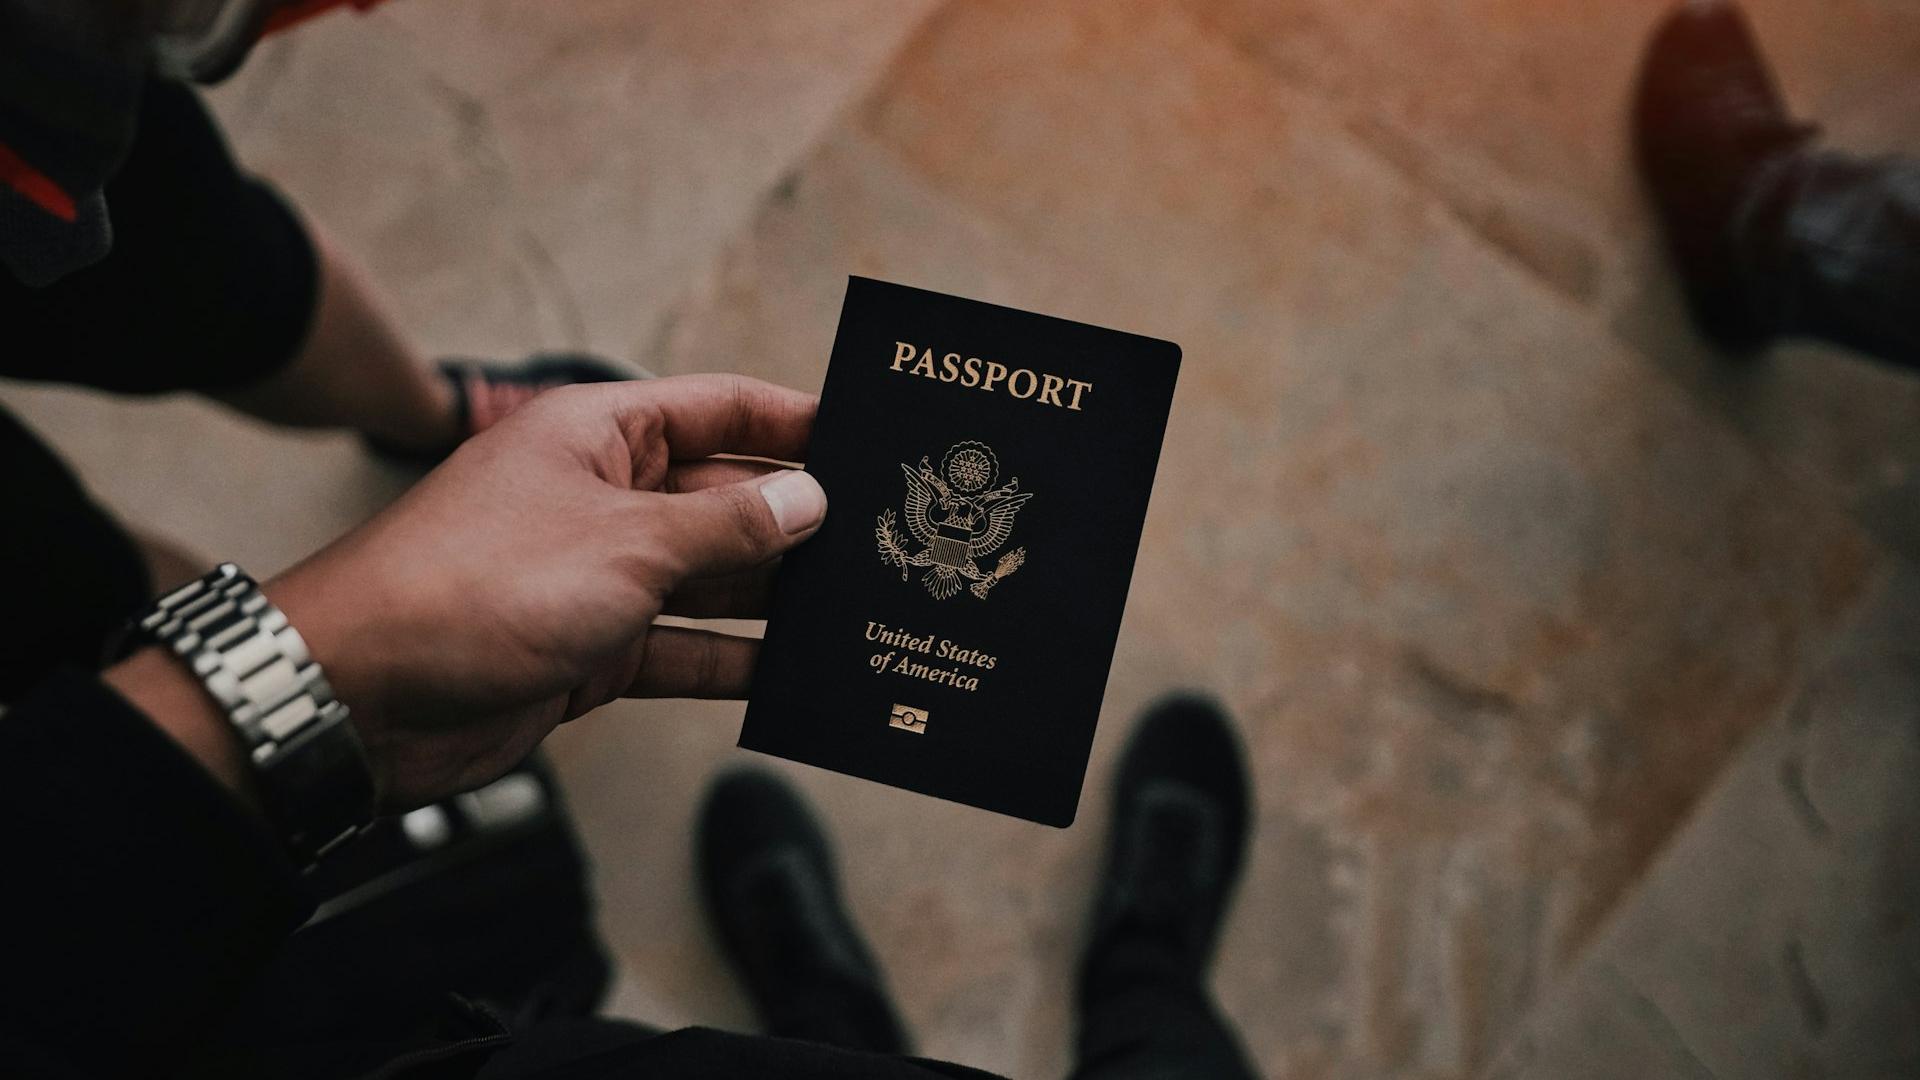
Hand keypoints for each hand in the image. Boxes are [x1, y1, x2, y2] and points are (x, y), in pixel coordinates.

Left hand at [264, 374, 825, 810]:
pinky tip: (791, 673)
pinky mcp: (590, 649)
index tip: (869, 438)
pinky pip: (682, 648)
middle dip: (798, 520)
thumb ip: (727, 523)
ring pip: (710, 578)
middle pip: (725, 496)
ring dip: (775, 597)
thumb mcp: (624, 543)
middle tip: (885, 539)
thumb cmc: (472, 587)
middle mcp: (604, 497)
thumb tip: (808, 498)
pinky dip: (732, 662)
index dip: (796, 421)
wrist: (359, 695)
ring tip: (857, 609)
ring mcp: (596, 575)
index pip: (722, 409)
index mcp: (603, 435)